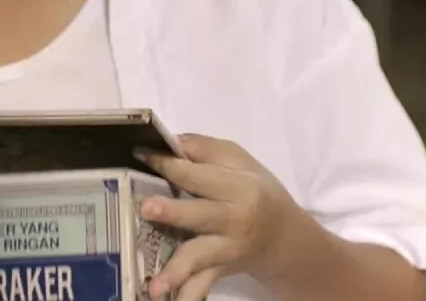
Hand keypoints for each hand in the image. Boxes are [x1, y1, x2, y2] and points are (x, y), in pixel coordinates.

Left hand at [134, 134, 297, 300]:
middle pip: (200, 214)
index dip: (167, 163)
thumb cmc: (256, 191)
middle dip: (173, 212)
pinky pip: (203, 284)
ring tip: (155, 284)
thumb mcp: (240, 162)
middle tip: (147, 208)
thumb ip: (205, 149)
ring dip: (176, 270)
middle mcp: (233, 219)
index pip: (197, 173)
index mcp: (238, 186)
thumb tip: (170, 140)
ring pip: (199, 256)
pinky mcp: (221, 269)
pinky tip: (169, 300)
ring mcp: (226, 248)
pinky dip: (189, 295)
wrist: (285, 238)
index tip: (139, 154)